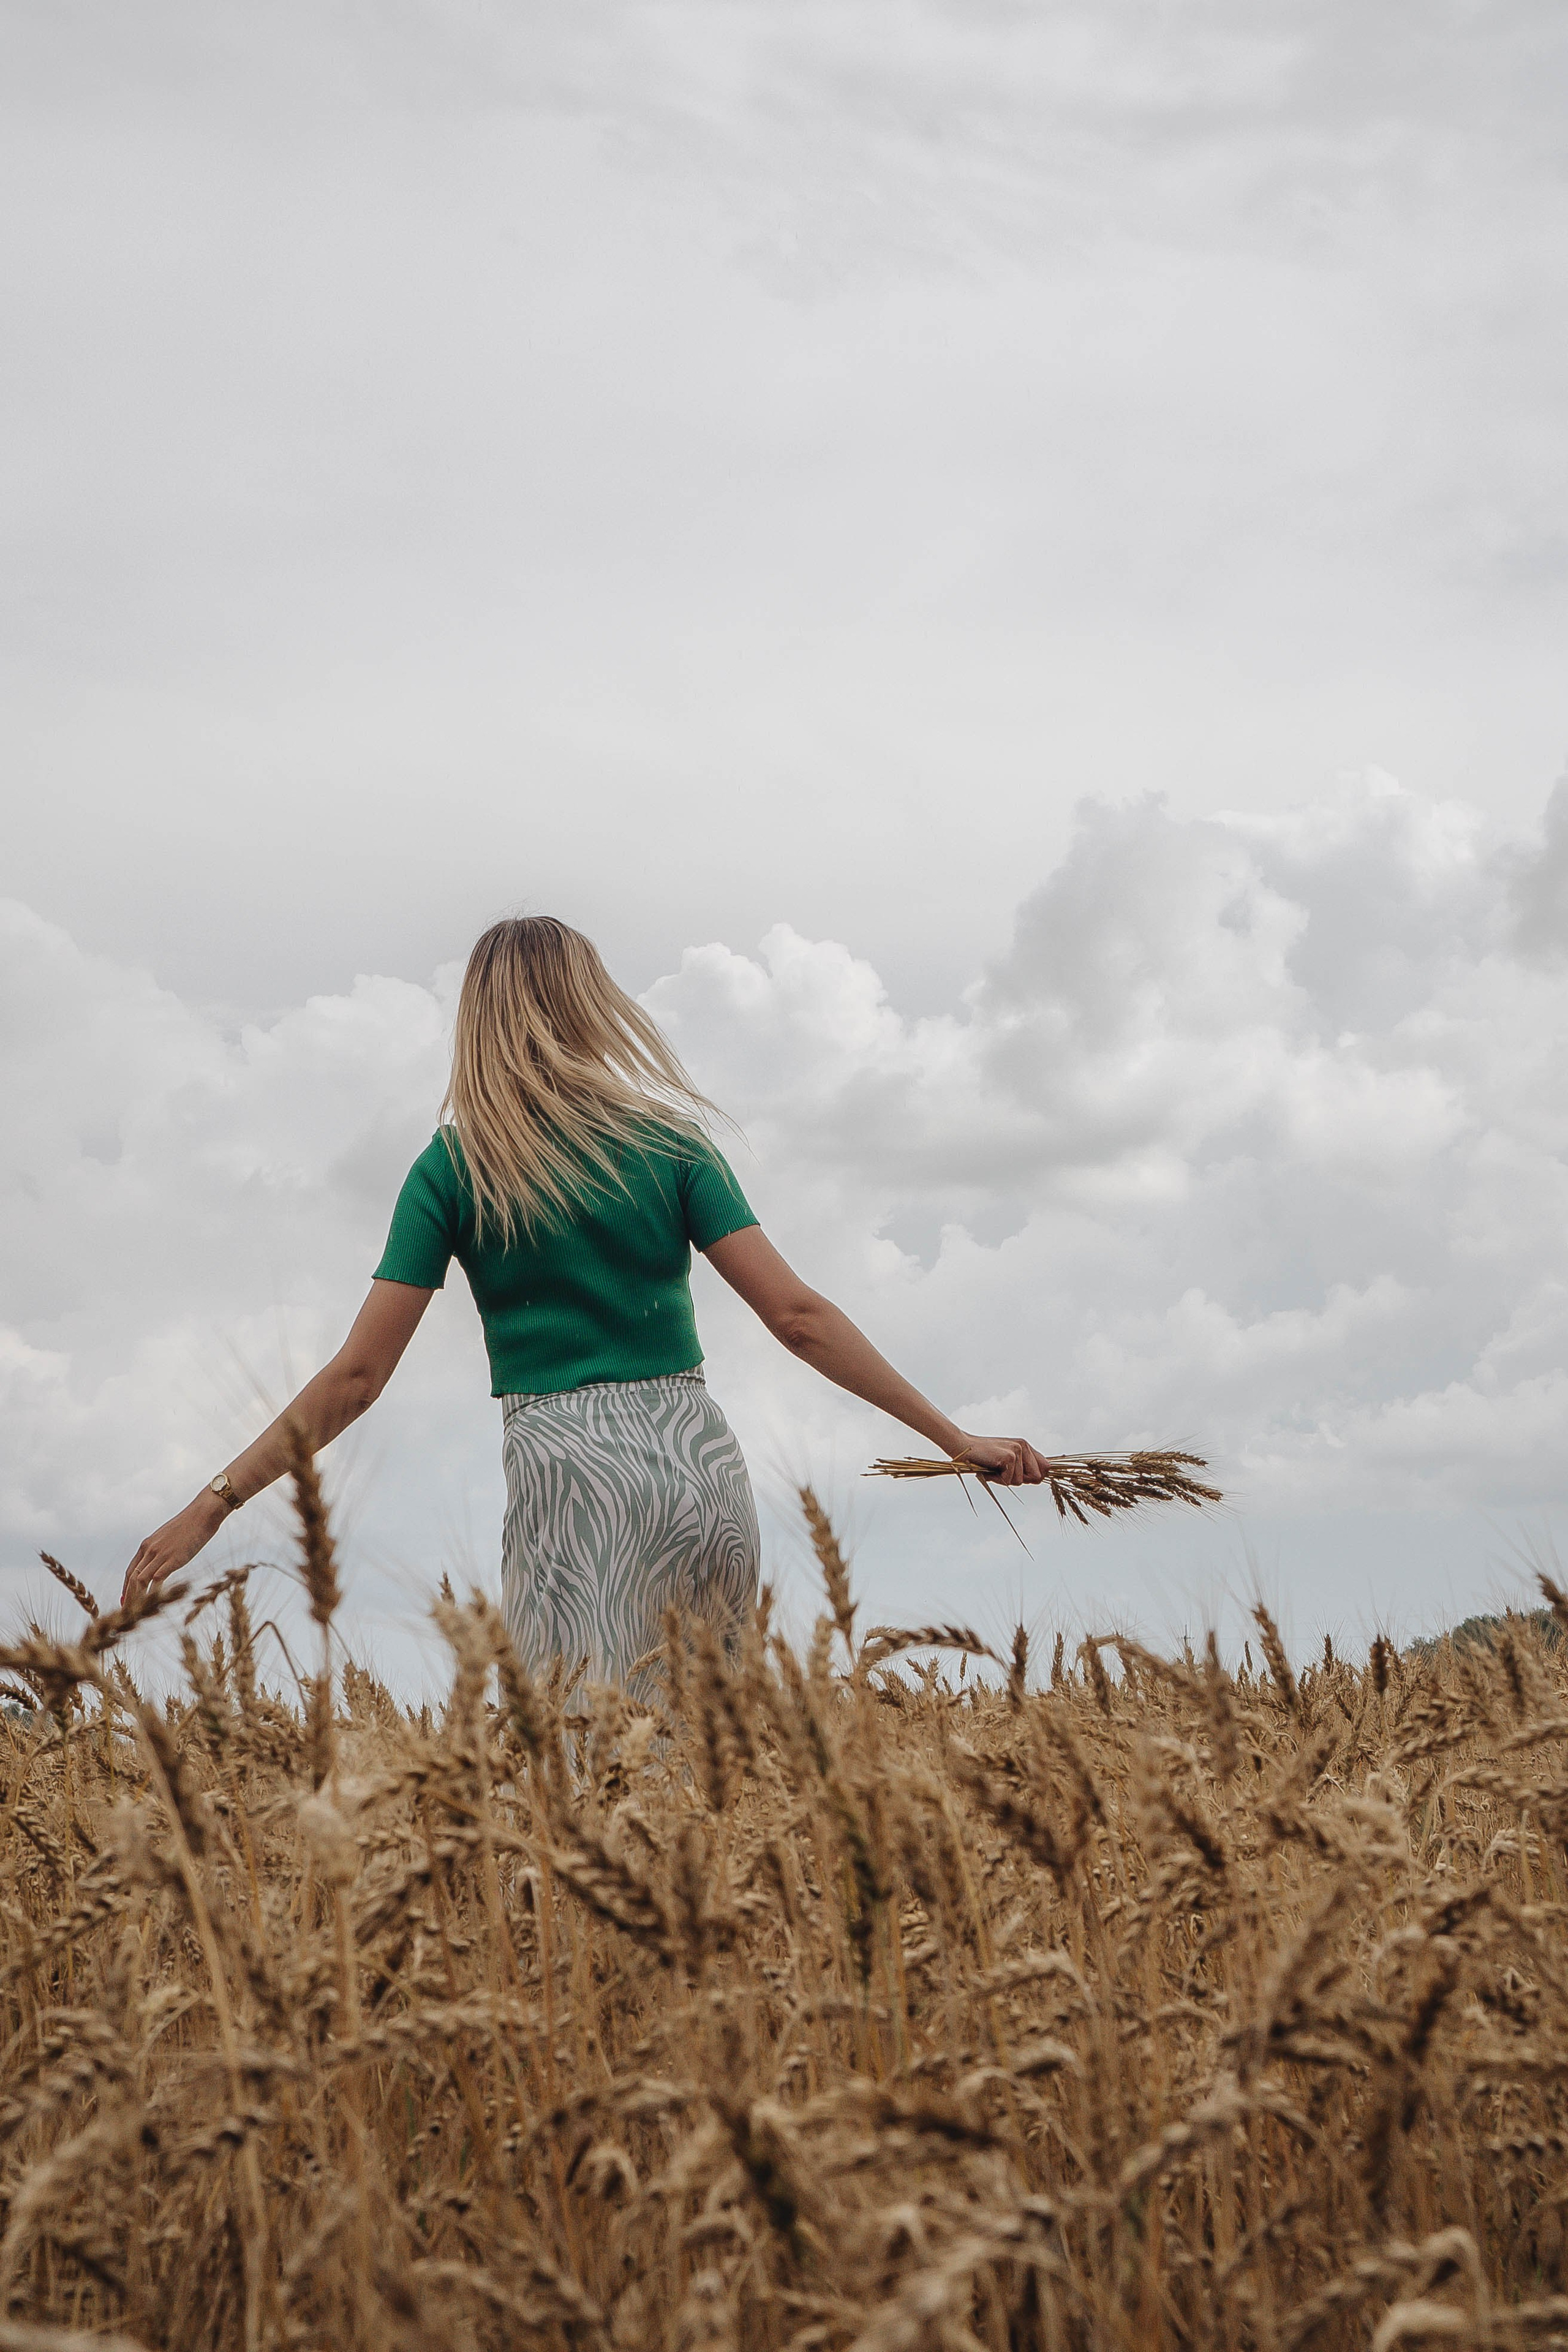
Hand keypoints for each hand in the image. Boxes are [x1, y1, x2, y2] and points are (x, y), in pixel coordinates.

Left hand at [121, 1492, 226, 1607]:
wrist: (202, 1514)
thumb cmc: (191, 1524)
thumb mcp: (170, 1536)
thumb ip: (162, 1549)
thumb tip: (163, 1561)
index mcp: (147, 1545)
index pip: (130, 1570)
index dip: (126, 1587)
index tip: (125, 1599)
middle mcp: (149, 1550)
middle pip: (132, 1578)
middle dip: (128, 1596)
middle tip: (126, 1612)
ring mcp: (160, 1554)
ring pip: (140, 1580)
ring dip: (137, 1598)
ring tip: (136, 1612)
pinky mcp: (172, 1559)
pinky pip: (157, 1579)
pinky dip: (153, 1592)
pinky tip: (154, 1602)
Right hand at [953, 1434, 1051, 1486]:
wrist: (963, 1446)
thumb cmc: (984, 1456)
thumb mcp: (1007, 1458)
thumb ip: (1024, 1465)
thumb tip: (1040, 1477)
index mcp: (1025, 1446)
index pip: (1046, 1467)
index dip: (1035, 1477)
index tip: (1021, 1476)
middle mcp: (1024, 1446)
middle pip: (1037, 1477)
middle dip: (1020, 1480)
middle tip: (1003, 1471)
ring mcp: (1017, 1451)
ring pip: (1020, 1481)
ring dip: (1005, 1479)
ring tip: (994, 1468)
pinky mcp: (1009, 1457)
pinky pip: (1009, 1480)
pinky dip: (997, 1479)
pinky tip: (989, 1468)